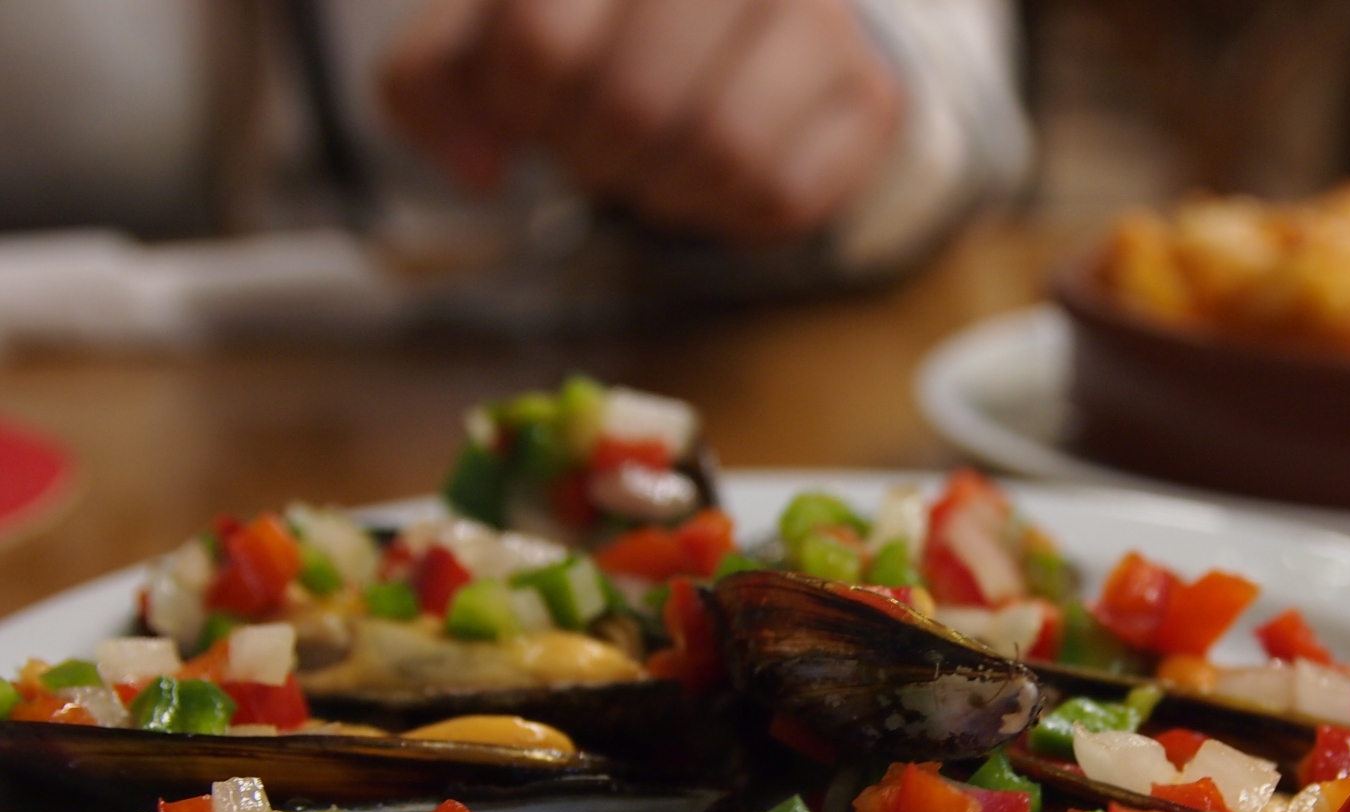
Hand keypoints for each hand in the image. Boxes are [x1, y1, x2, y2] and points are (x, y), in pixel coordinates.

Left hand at [382, 0, 903, 241]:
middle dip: (596, 155)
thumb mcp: (499, 20)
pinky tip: (717, 175)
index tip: (532, 107)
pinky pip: (784, 195)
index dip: (521, 104)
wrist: (755, 10)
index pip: (542, 38)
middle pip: (635, 104)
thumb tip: (476, 166)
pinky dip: (733, 213)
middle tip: (598, 145)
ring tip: (657, 164)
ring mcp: (820, 15)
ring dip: (667, 191)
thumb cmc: (611, 16)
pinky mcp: (868, 94)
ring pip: (722, 152)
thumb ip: (441, 79)